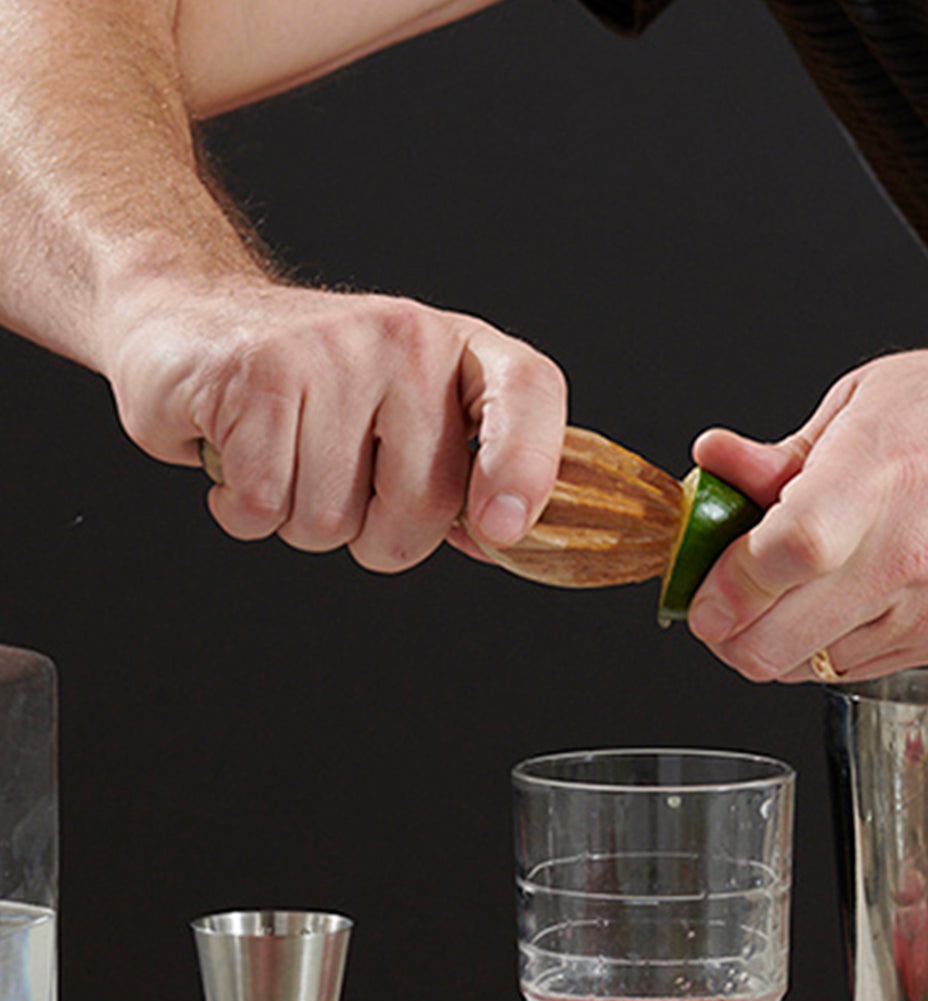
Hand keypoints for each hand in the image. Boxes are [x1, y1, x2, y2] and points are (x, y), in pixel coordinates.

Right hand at [100, 280, 566, 570]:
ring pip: (331, 520)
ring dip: (298, 520)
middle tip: (337, 483)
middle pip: (421, 504)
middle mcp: (407, 336)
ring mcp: (332, 349)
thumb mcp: (402, 415)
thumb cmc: (310, 392)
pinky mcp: (256, 373)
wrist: (185, 322)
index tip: (500, 528)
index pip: (529, 391)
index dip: (527, 468)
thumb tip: (504, 537)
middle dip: (375, 535)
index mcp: (459, 348)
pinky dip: (243, 511)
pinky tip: (237, 458)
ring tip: (282, 455)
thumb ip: (460, 474)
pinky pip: (265, 507)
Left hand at [685, 337, 927, 681]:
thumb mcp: (876, 397)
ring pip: (806, 669)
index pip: (777, 557)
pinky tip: (828, 608)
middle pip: (776, 642)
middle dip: (724, 636)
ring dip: (768, 646)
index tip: (697, 589)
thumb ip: (784, 451)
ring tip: (773, 600)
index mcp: (882, 473)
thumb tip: (713, 463)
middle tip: (715, 607)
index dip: (719, 587)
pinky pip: (853, 671)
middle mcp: (909, 555)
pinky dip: (820, 652)